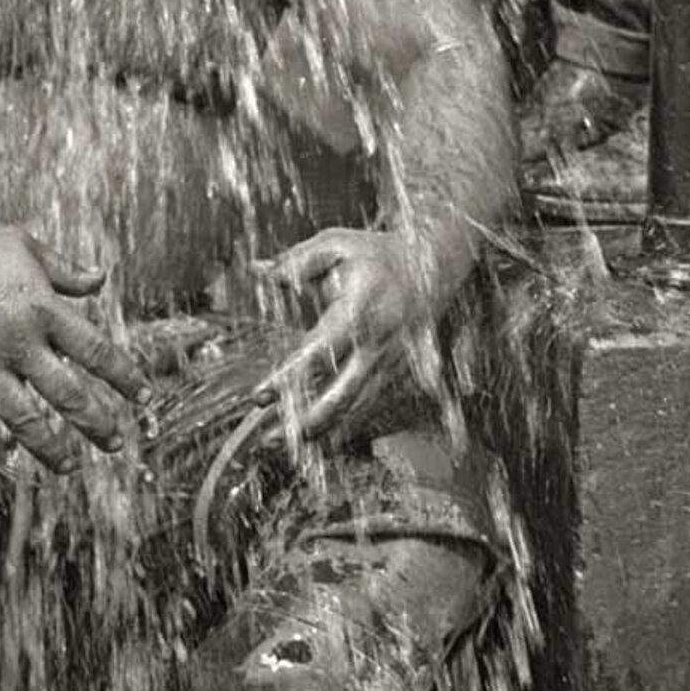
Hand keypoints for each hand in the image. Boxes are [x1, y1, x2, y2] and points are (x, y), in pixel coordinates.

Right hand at [0, 224, 142, 472]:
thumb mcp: (23, 246)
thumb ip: (65, 270)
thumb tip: (101, 280)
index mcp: (42, 308)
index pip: (97, 350)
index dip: (125, 377)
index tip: (144, 396)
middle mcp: (18, 342)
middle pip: (69, 395)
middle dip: (98, 425)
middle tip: (116, 443)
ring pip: (26, 421)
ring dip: (52, 449)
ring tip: (69, 467)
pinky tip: (3, 458)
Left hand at [250, 224, 447, 445]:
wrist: (432, 264)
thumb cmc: (377, 255)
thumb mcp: (336, 245)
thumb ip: (295, 262)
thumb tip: (257, 272)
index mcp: (361, 311)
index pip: (319, 353)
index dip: (288, 378)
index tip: (259, 396)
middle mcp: (379, 343)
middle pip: (344, 394)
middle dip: (310, 420)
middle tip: (273, 438)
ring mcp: (392, 361)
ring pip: (359, 406)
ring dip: (326, 429)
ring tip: (291, 445)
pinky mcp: (397, 371)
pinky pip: (370, 404)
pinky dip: (345, 424)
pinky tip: (320, 437)